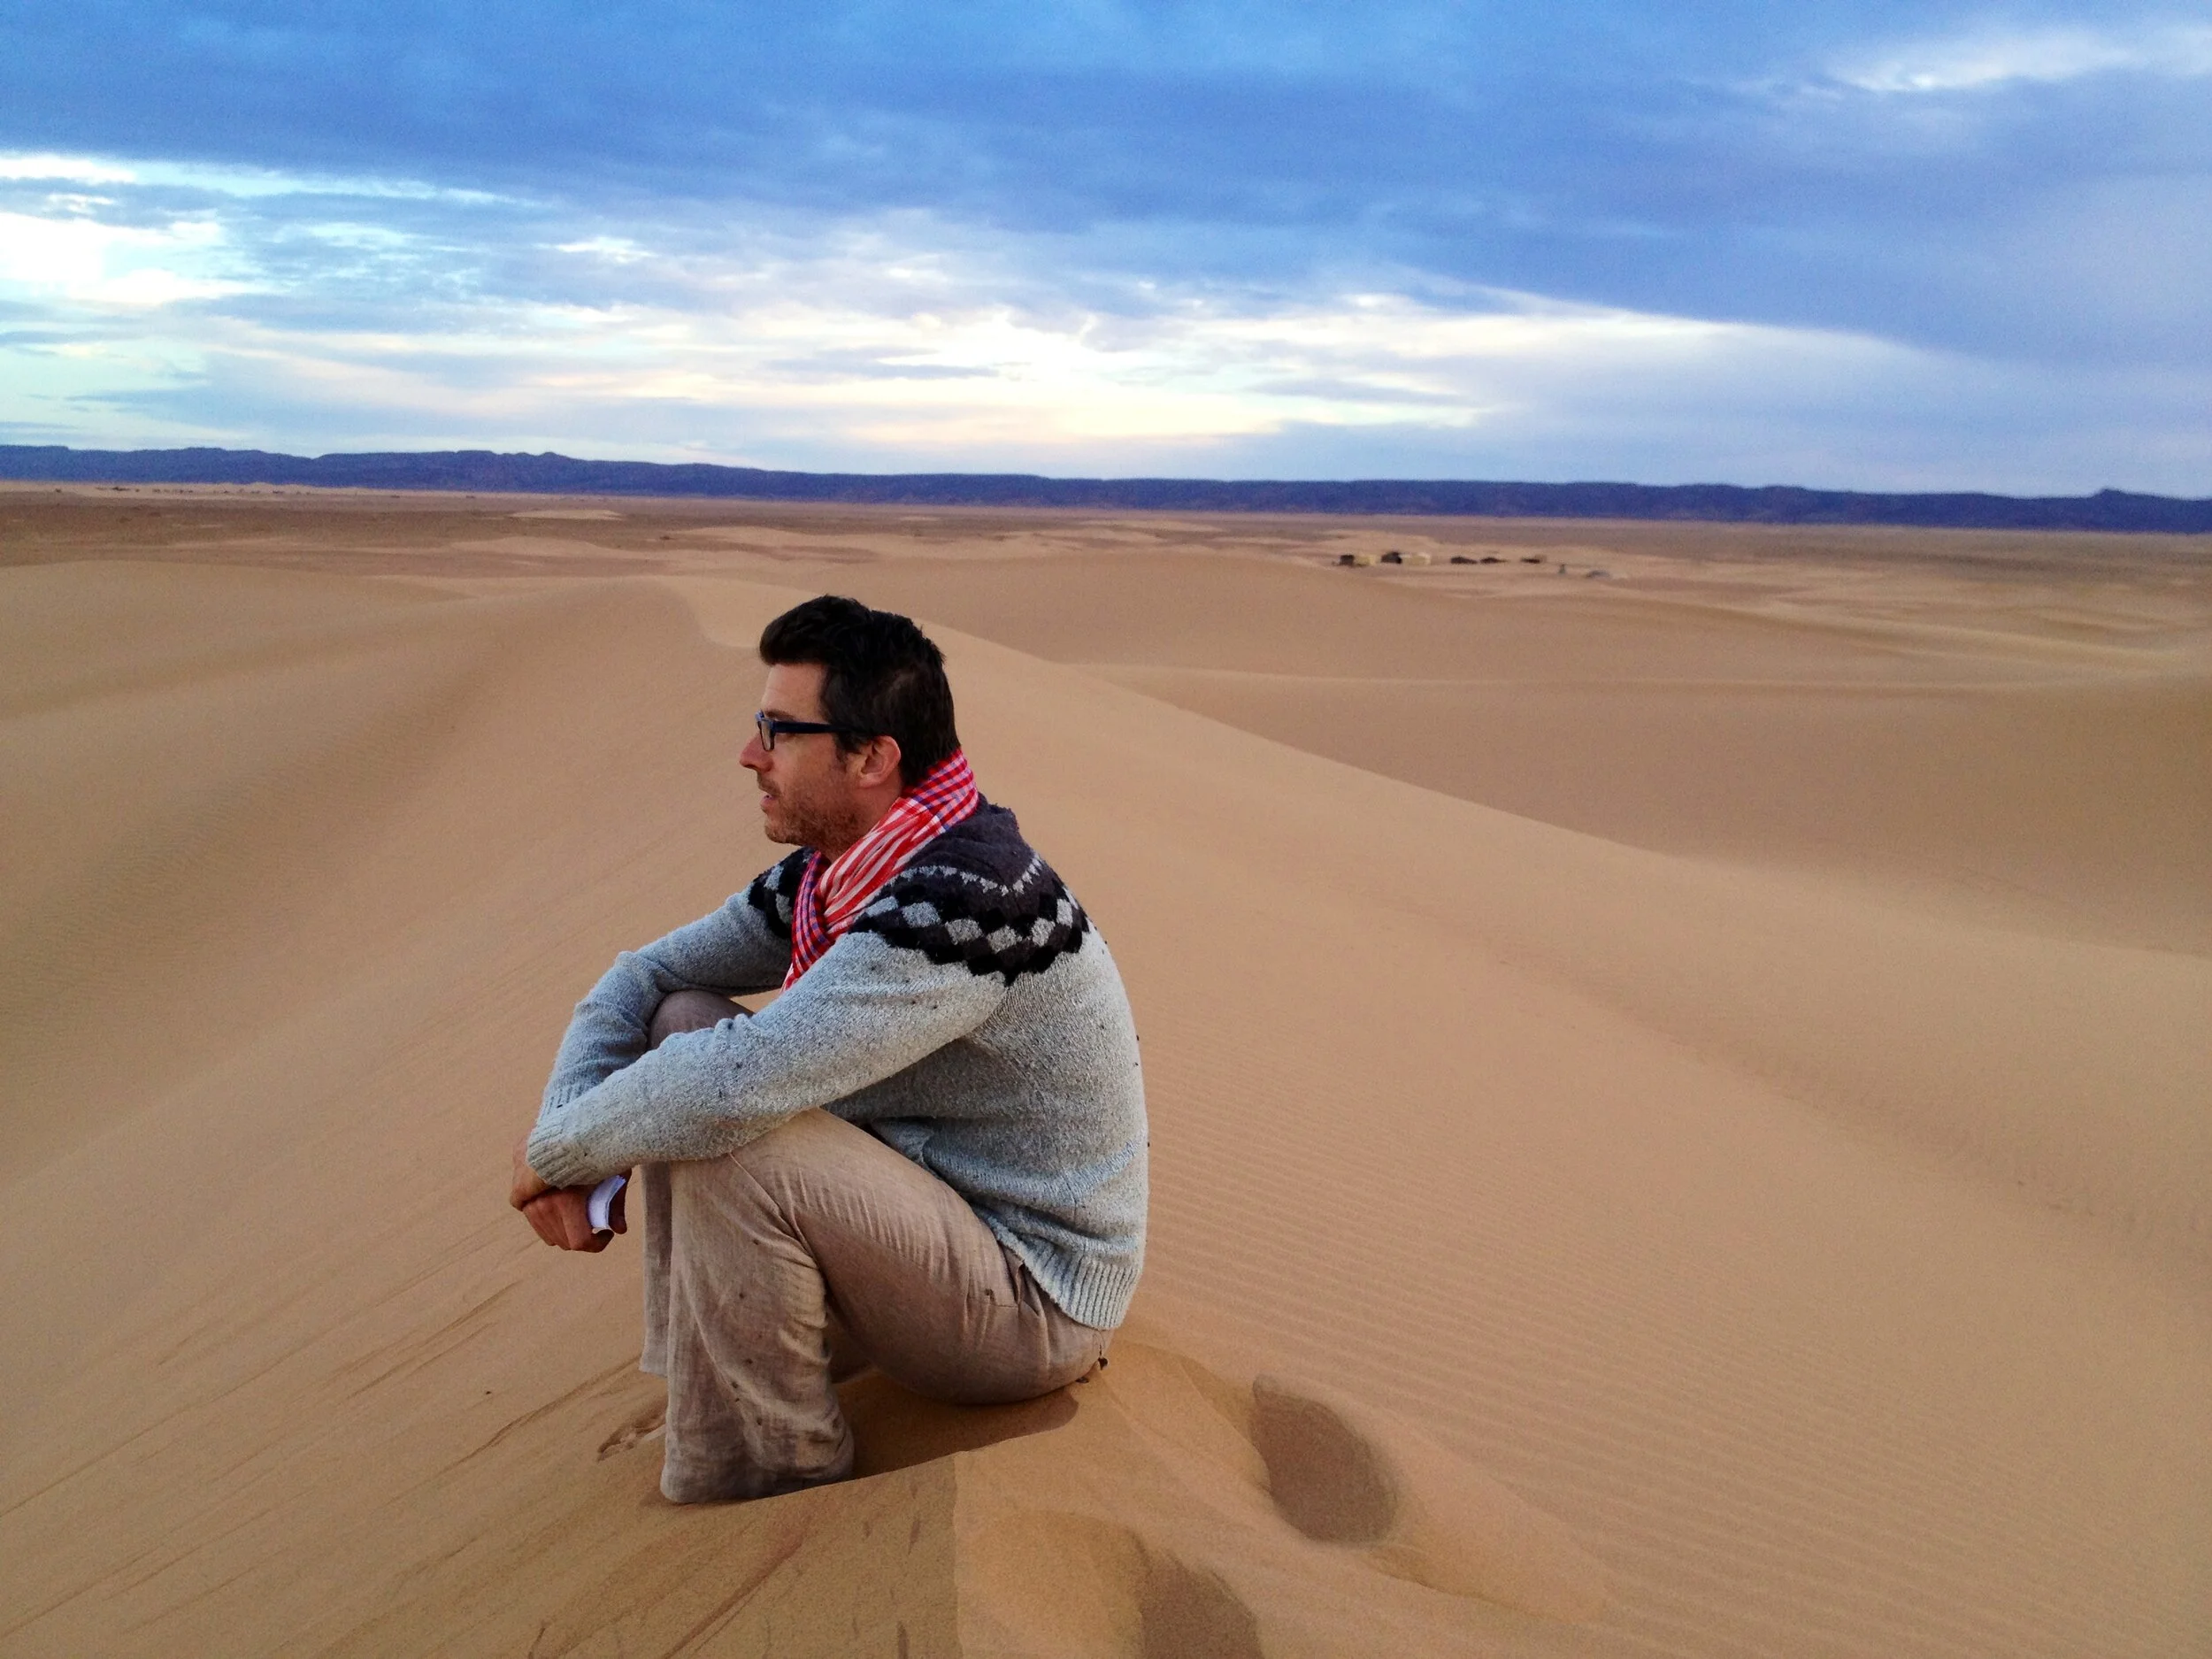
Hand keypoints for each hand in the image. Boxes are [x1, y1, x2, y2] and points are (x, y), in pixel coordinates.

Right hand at [510, 1134, 626, 1250]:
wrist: (582, 1113)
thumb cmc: (606, 1145)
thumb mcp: (617, 1175)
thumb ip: (615, 1204)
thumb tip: (619, 1230)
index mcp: (568, 1201)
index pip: (579, 1242)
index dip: (595, 1244)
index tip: (605, 1234)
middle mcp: (543, 1199)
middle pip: (559, 1238)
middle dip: (577, 1237)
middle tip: (590, 1226)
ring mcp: (526, 1185)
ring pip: (538, 1223)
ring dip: (556, 1226)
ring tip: (573, 1214)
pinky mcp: (519, 1169)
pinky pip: (522, 1201)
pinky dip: (537, 1208)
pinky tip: (553, 1203)